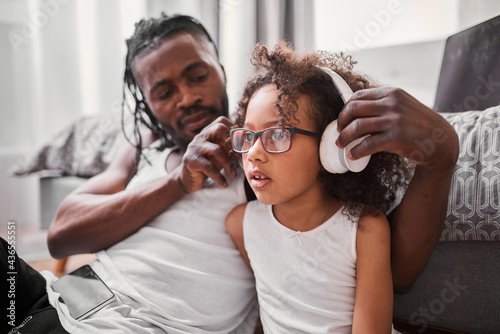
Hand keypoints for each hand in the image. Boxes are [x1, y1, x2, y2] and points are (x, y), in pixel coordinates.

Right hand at [178, 116, 237, 192]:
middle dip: (232, 143)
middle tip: (239, 157)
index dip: (234, 130)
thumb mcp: (220, 154)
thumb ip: (230, 148)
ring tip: (234, 175)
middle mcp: (201, 136)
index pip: (222, 121)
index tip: (243, 143)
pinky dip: (218, 177)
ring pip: (216, 150)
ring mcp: (194, 147)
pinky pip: (208, 167)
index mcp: (208, 132)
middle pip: (218, 129)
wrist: (188, 179)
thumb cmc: (208, 165)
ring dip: (228, 164)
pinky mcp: (190, 160)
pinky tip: (224, 184)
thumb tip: (248, 145)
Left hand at [336, 87, 458, 169]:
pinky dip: (356, 150)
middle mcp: (392, 103)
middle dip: (341, 122)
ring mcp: (394, 120)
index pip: (358, 96)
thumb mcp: (403, 106)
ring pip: (357, 126)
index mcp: (391, 93)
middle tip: (338, 133)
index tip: (342, 121)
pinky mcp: (396, 138)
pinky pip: (368, 144)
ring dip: (344, 137)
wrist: (442, 140)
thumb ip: (384, 104)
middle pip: (353, 109)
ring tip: (340, 145)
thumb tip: (356, 111)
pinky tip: (352, 155)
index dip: (345, 109)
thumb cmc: (418, 125)